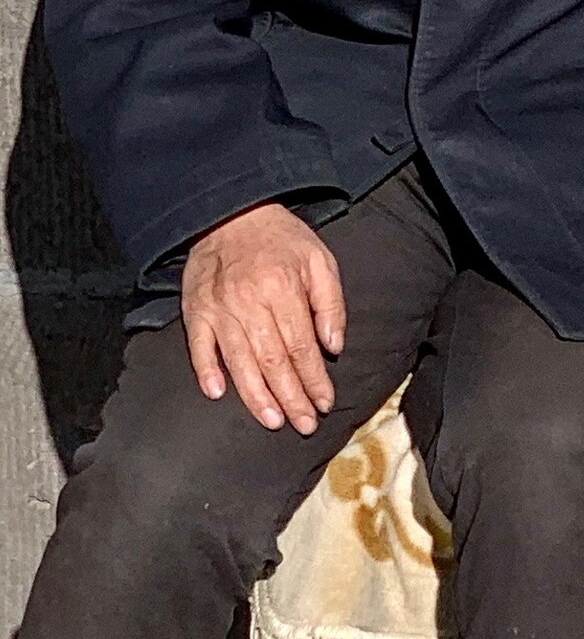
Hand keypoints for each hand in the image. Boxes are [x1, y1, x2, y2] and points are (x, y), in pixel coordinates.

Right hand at [181, 202, 344, 434]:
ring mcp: (218, 309)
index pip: (301, 346)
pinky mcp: (194, 311)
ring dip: (256, 396)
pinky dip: (206, 371)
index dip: (314, 378)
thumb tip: (334, 347)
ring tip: (273, 420)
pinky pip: (198, 347)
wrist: (231, 214)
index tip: (325, 402)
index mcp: (283, 289)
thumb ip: (330, 303)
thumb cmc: (281, 240)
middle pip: (272, 361)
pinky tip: (217, 394)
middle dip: (291, 397)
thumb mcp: (319, 260)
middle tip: (304, 425)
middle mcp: (249, 303)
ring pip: (238, 362)